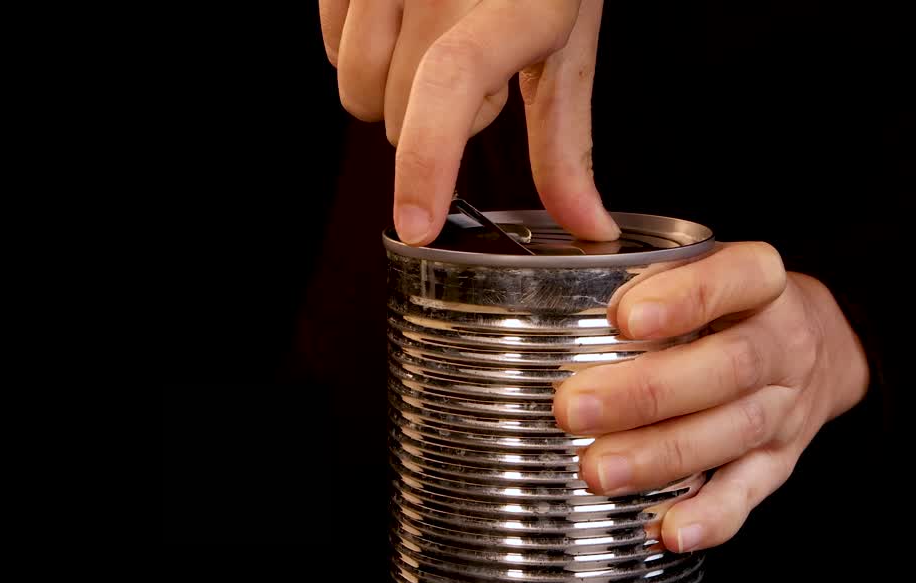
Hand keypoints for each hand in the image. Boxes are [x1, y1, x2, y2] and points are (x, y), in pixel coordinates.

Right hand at [318, 0, 618, 245]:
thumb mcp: (566, 46)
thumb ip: (568, 143)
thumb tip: (587, 227)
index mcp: (517, 1)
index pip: (453, 84)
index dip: (426, 162)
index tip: (417, 225)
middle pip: (397, 114)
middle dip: (429, 121)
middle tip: (474, 71)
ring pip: (354, 86)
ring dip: (387, 88)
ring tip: (434, 42)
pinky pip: (328, 46)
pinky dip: (358, 49)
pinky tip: (401, 20)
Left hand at [554, 243, 871, 552]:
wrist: (822, 345)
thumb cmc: (729, 302)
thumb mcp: (701, 264)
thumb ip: (643, 268)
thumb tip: (562, 272)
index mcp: (762, 281)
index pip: (734, 280)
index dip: (684, 299)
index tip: (625, 318)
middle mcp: (783, 343)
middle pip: (727, 368)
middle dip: (646, 393)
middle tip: (573, 409)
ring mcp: (786, 407)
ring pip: (732, 433)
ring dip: (660, 457)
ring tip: (596, 471)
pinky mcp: (781, 460)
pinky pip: (750, 493)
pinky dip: (710, 516)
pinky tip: (666, 530)